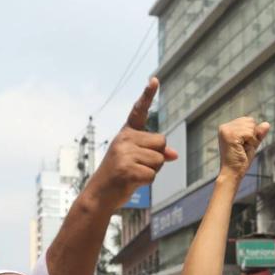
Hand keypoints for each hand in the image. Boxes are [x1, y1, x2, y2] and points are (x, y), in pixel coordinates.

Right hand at [82, 78, 178, 210]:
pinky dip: (147, 182)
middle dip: (157, 157)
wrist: (99, 195)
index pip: (139, 111)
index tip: (154, 79)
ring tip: (134, 174)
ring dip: (152, 170)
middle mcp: (124, 139)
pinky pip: (152, 174)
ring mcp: (123, 153)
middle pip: (161, 142)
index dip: (147, 95)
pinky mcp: (126, 169)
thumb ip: (155, 153)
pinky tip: (132, 182)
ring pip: (159, 159)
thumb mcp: (138, 160)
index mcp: (126, 133)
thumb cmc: (121, 176)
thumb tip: (174, 154)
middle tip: (139, 166)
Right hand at [217, 117, 269, 179]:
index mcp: (226, 127)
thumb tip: (267, 124)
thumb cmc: (240, 161)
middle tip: (243, 148)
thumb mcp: (251, 144)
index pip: (248, 120)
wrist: (232, 173)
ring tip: (242, 149)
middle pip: (250, 120)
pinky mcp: (230, 136)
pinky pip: (249, 133)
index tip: (243, 145)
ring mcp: (226, 130)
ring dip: (251, 140)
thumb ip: (258, 134)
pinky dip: (250, 142)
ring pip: (250, 126)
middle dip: (252, 135)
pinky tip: (242, 149)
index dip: (251, 133)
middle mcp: (224, 127)